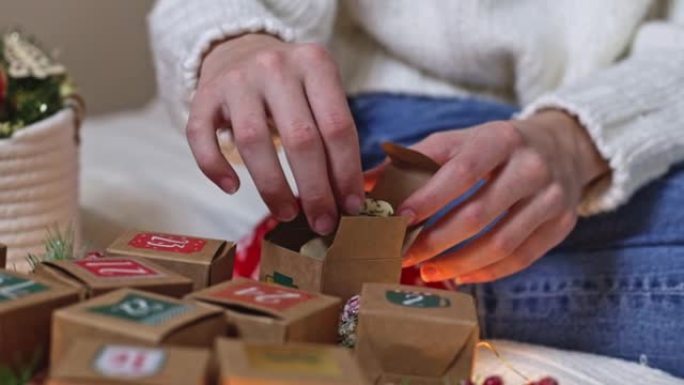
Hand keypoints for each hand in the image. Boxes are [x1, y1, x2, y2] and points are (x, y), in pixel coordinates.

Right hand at [189, 33, 363, 234]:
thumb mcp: (320, 93)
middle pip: (300, 138)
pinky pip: (202, 137)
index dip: (346, 173)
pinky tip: (232, 188)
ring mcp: (236, 80)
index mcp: (315, 64)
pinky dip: (215, 167)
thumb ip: (333, 135)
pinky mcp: (203, 95)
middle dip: (315, 190)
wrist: (240, 49)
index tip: (350, 207)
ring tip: (286, 214)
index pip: (338, 127)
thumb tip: (345, 198)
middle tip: (322, 222)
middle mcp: (275, 66)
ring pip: (253, 141)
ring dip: (272, 187)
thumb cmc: (291, 85)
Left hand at [401, 110, 609, 282]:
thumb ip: (413, 160)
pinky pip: (521, 258)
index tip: (398, 220)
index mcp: (500, 139)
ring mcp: (552, 198)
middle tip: (404, 255)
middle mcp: (531, 167)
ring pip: (501, 243)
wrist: (562, 147)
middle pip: (479, 213)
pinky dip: (487, 272)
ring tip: (427, 271)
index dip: (429, 198)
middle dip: (436, 240)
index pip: (462, 171)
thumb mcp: (460, 141)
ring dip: (458, 263)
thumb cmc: (495, 147)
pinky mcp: (562, 224)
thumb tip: (363, 186)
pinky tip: (460, 275)